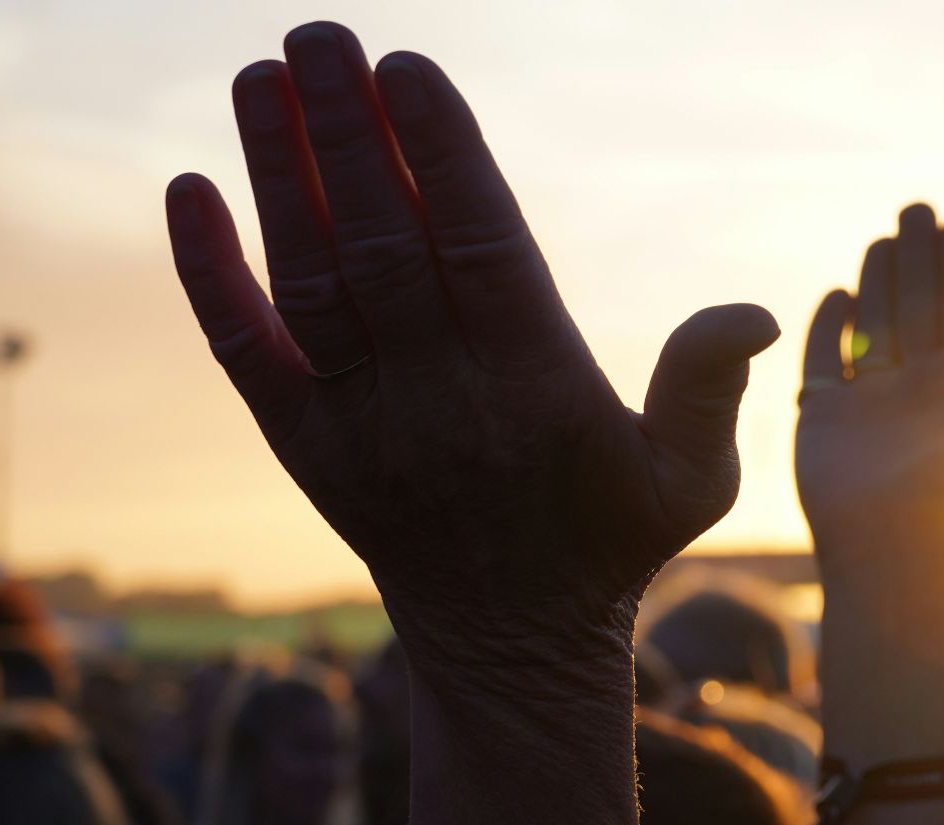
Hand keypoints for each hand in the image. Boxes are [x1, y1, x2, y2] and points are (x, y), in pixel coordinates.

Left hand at [166, 22, 778, 655]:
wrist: (508, 645)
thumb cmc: (608, 540)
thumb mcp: (688, 479)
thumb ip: (708, 388)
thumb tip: (753, 312)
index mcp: (536, 390)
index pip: (480, 250)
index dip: (442, 156)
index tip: (408, 69)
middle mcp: (438, 399)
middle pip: (381, 248)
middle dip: (346, 136)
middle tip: (320, 35)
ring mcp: (361, 422)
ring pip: (309, 283)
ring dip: (279, 176)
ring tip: (260, 74)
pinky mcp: (303, 444)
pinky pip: (246, 352)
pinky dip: (211, 274)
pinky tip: (190, 190)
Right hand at [795, 204, 943, 574]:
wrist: (900, 551)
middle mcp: (923, 387)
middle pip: (920, 306)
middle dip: (919, 258)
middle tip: (917, 208)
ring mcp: (872, 401)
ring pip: (876, 326)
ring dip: (878, 281)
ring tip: (884, 240)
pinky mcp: (824, 418)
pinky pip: (825, 363)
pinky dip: (827, 329)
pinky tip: (836, 296)